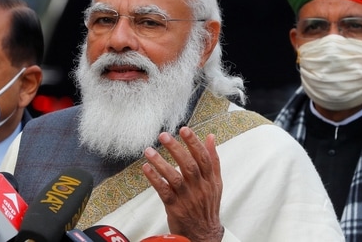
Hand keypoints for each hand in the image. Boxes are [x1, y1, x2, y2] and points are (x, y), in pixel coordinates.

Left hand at [142, 126, 223, 241]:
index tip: (184, 130)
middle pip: (189, 165)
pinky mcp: (175, 207)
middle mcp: (200, 188)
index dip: (194, 143)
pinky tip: (146, 168)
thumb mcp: (215, 182)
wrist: (204, 234)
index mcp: (210, 180)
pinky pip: (164, 191)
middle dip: (176, 149)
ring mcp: (187, 198)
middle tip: (164, 136)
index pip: (203, 158)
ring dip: (161, 163)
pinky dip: (154, 179)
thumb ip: (213, 159)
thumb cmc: (208, 205)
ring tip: (149, 151)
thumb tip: (210, 137)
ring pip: (175, 178)